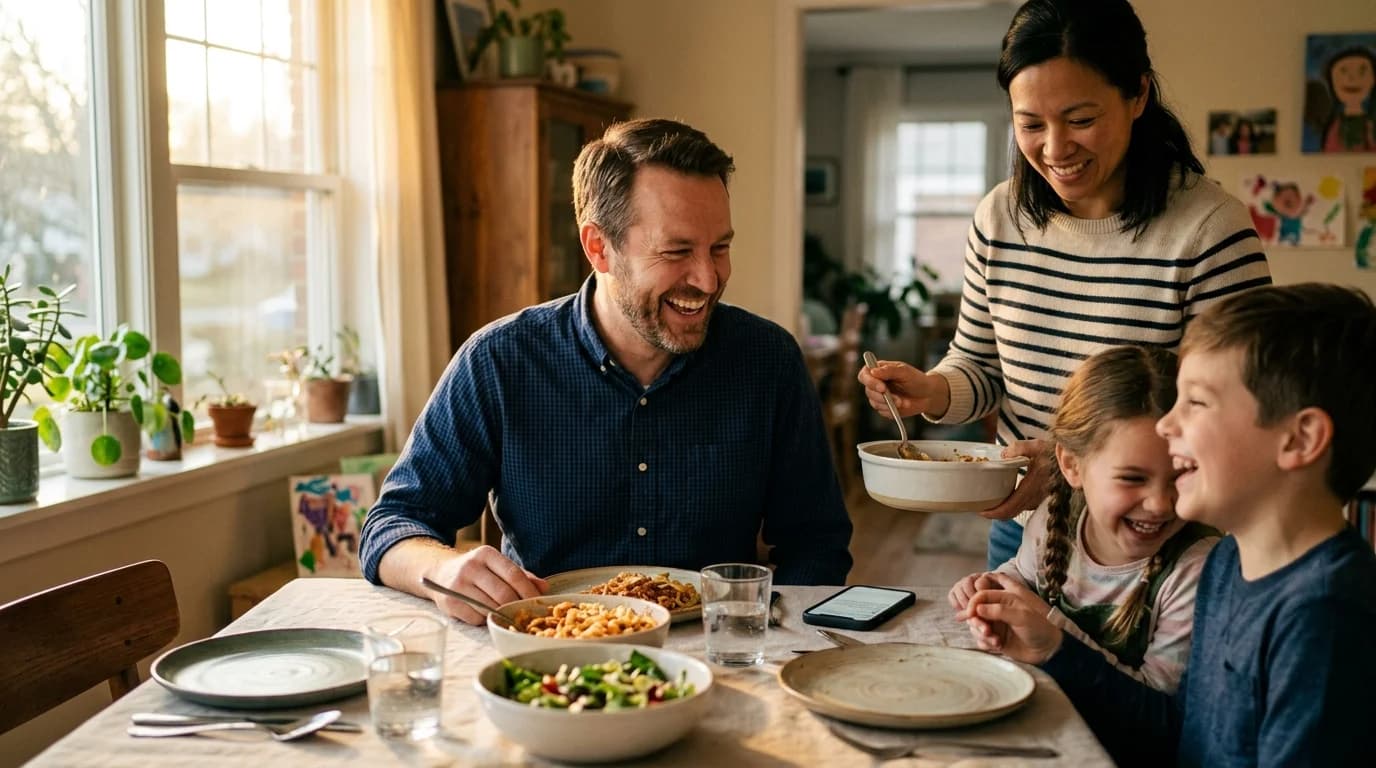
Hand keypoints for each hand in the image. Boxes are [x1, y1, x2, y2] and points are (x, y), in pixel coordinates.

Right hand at [423, 545, 546, 624]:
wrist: (440, 574)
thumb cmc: (477, 572)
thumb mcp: (497, 567)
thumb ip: (521, 576)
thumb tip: (544, 588)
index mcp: (486, 554)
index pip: (513, 574)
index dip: (528, 590)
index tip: (537, 601)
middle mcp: (471, 567)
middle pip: (503, 593)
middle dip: (516, 606)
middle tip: (523, 613)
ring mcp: (458, 585)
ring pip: (490, 607)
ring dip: (500, 614)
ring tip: (505, 614)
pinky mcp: (449, 603)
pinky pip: (475, 618)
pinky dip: (484, 620)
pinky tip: (483, 614)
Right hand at [856, 359, 950, 419]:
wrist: (927, 395)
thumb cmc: (916, 380)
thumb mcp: (905, 372)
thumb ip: (889, 370)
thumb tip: (873, 371)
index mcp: (878, 371)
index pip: (864, 375)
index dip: (870, 382)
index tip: (882, 388)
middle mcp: (875, 383)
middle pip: (868, 391)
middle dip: (883, 397)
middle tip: (897, 400)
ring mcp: (878, 397)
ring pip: (875, 403)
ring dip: (890, 404)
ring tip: (904, 402)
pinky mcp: (883, 408)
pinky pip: (882, 411)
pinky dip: (893, 410)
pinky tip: (903, 405)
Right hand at [956, 572, 1061, 663]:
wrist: (1048, 651)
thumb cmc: (1039, 629)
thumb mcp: (1022, 616)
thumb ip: (999, 610)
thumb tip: (977, 608)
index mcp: (1005, 599)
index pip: (982, 596)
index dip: (973, 604)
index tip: (970, 615)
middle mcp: (997, 610)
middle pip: (975, 611)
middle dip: (977, 622)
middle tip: (986, 631)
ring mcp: (996, 624)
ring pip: (976, 626)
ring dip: (981, 634)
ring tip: (995, 641)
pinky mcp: (994, 638)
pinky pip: (980, 639)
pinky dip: (985, 643)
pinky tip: (997, 646)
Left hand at [978, 438, 1053, 519]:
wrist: (1077, 459)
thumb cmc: (1056, 452)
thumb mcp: (1037, 446)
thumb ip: (1019, 448)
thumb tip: (1003, 455)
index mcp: (1032, 487)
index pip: (1010, 508)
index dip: (994, 513)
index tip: (981, 511)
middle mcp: (1036, 497)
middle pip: (1011, 513)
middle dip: (995, 513)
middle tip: (981, 507)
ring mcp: (1041, 499)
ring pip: (1018, 510)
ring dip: (1004, 509)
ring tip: (990, 502)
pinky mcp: (1043, 497)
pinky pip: (1025, 505)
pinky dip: (1013, 505)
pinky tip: (1006, 496)